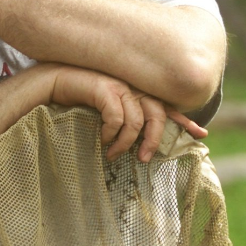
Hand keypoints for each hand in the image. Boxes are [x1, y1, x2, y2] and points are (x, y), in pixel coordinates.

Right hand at [47, 64, 207, 161]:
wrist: (44, 85)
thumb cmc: (70, 104)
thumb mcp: (100, 118)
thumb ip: (120, 126)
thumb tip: (135, 149)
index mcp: (132, 93)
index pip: (165, 106)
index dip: (183, 120)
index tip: (201, 134)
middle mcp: (130, 86)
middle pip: (158, 113)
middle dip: (156, 139)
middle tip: (145, 160)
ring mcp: (118, 84)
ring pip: (139, 118)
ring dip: (128, 142)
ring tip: (114, 156)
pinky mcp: (103, 85)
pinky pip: (117, 115)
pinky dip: (112, 132)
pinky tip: (102, 140)